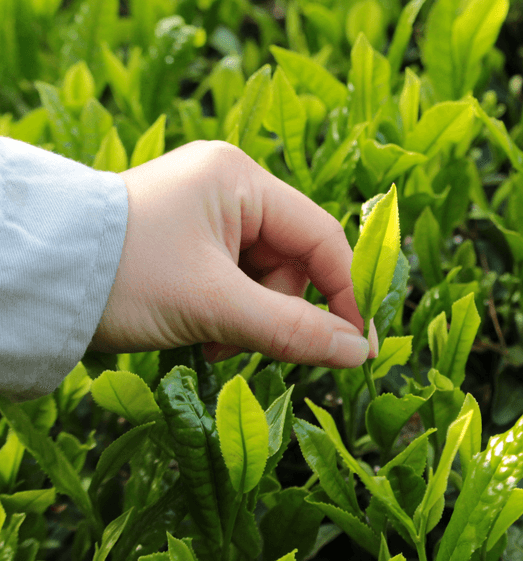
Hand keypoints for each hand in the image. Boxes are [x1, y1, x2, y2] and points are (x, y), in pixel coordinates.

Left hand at [88, 141, 377, 367]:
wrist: (37, 280)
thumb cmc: (124, 277)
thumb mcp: (215, 305)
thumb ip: (293, 330)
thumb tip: (357, 355)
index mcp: (240, 179)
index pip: (320, 237)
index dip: (345, 292)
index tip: (357, 346)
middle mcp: (229, 187)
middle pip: (292, 261)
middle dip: (277, 309)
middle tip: (247, 342)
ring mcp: (209, 213)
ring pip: (264, 277)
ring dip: (250, 317)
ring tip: (212, 337)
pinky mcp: (193, 240)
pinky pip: (236, 280)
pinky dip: (229, 312)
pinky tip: (201, 329)